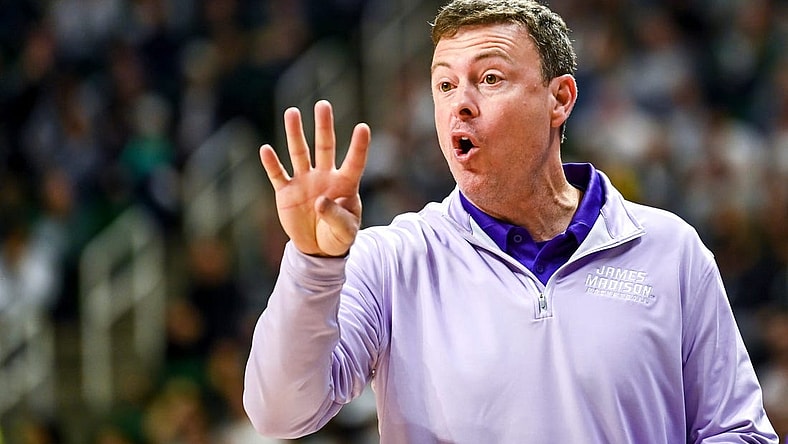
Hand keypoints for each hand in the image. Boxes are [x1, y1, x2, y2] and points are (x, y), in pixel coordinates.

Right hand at [259, 100, 370, 256]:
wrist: (317, 249)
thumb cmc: (338, 237)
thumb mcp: (345, 232)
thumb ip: (336, 216)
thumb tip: (321, 201)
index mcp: (345, 184)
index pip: (354, 162)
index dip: (359, 146)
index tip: (363, 128)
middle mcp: (324, 177)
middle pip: (325, 147)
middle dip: (324, 126)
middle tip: (323, 105)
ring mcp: (304, 182)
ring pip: (299, 153)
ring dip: (295, 134)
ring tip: (292, 112)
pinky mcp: (286, 192)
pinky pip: (278, 175)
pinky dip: (271, 164)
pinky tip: (266, 149)